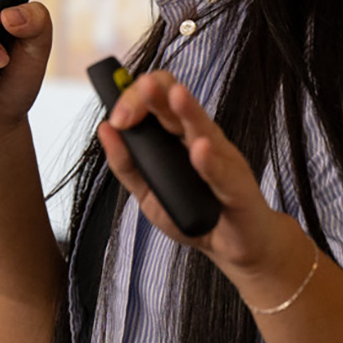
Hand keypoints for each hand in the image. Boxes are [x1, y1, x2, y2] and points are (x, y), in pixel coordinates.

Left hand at [96, 71, 297, 286]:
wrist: (232, 247)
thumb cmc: (193, 214)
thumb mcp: (147, 193)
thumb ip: (126, 165)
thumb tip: (104, 129)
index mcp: (176, 134)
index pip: (156, 96)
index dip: (132, 99)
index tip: (117, 120)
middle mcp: (198, 137)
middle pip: (175, 99)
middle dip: (150, 97)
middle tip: (128, 112)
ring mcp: (221, 157)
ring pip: (203, 126)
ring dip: (188, 109)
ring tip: (175, 95)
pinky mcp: (237, 184)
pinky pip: (222, 170)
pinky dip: (209, 160)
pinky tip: (199, 148)